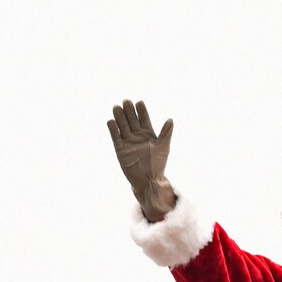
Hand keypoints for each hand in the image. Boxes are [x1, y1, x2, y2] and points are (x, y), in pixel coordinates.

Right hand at [107, 99, 176, 220]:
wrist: (147, 180)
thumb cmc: (158, 164)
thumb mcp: (163, 147)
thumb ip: (165, 133)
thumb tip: (170, 119)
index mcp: (149, 134)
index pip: (144, 118)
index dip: (141, 110)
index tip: (139, 102)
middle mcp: (137, 136)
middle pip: (132, 120)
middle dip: (129, 111)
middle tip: (126, 101)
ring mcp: (128, 142)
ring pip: (122, 126)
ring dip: (119, 117)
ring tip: (116, 107)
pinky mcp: (120, 149)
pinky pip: (115, 136)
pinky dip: (113, 129)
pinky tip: (111, 121)